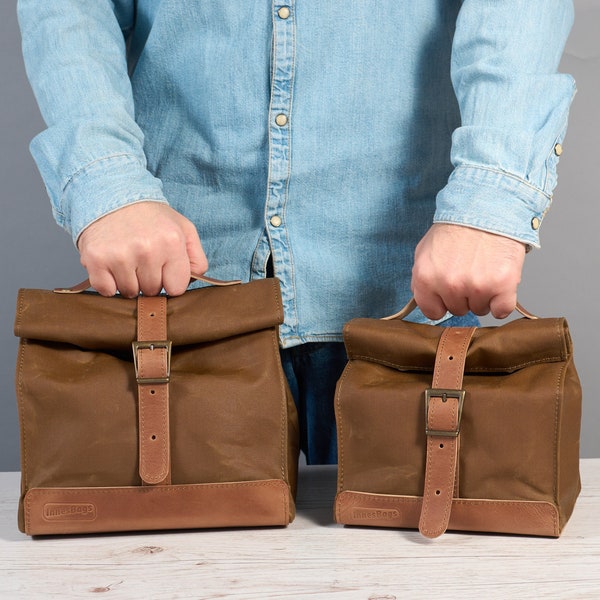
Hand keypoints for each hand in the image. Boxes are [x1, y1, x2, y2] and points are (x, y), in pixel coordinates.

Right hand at [77, 202, 207, 296]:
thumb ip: (196, 257)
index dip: (170, 281)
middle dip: (149, 280)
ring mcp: (120, 254)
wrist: (113, 194)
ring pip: (129, 292)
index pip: (176, 288)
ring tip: (127, 260)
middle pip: (152, 291)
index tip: (163, 270)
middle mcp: (147, 249)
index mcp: (172, 241)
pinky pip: (106, 290)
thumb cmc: (151, 217)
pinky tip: (111, 264)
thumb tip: (193, 280)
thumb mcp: (184, 229)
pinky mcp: (96, 258)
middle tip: (142, 260)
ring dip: (128, 282)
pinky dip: (108, 283)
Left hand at [411, 223, 525, 319]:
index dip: (442, 303)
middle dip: (463, 295)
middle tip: (470, 271)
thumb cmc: (456, 228)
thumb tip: (425, 301)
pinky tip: (499, 284)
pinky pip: (502, 310)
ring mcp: (476, 286)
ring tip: (484, 270)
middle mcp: (449, 285)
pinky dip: (503, 301)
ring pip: (480, 309)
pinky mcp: (501, 285)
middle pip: (457, 310)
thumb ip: (422, 280)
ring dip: (483, 296)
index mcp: (426, 278)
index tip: (449, 293)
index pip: (432, 312)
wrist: (486, 207)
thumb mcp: (425, 252)